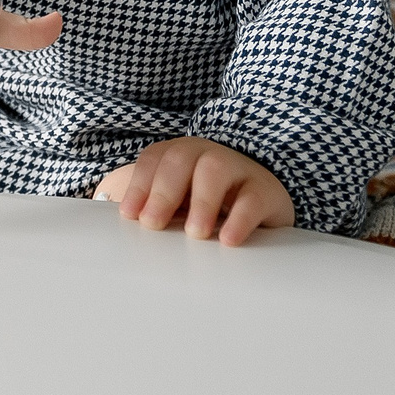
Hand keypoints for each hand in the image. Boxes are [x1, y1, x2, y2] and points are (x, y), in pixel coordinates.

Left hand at [94, 138, 293, 245]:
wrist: (267, 198)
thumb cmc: (212, 204)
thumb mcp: (181, 202)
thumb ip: (156, 208)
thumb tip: (128, 224)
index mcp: (181, 155)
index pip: (154, 159)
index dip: (139, 184)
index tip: (129, 215)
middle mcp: (208, 155)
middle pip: (181, 158)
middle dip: (162, 191)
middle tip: (152, 224)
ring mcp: (239, 169)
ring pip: (215, 170)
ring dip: (200, 201)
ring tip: (194, 234)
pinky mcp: (266, 192)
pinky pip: (252, 199)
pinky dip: (239, 219)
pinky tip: (227, 239)